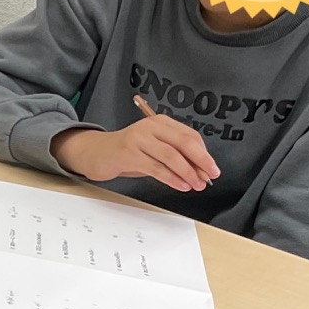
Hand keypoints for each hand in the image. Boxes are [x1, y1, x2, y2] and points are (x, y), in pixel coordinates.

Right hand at [51, 118, 218, 192]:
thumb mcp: (154, 149)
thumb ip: (175, 156)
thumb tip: (200, 171)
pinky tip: (180, 185)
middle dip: (201, 160)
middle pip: (184, 142)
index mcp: (160, 122)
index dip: (203, 153)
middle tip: (211, 174)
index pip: (189, 135)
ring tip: (197, 184)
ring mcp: (139, 139)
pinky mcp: (129, 154)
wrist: (97, 153)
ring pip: (171, 156)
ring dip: (187, 172)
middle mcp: (150, 127)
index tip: (211, 168)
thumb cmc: (128, 152)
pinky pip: (156, 167)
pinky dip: (171, 178)